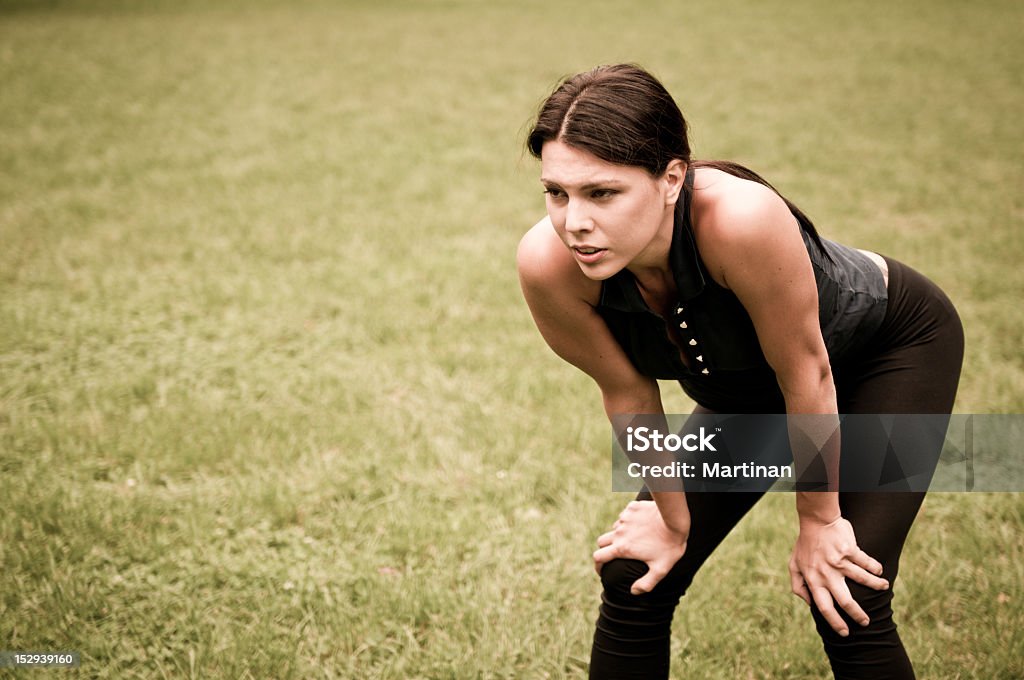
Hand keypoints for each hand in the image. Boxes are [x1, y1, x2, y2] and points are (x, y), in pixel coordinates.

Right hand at [593, 500, 688, 594]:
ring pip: (615, 528)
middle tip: (617, 554)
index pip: (599, 557)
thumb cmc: (670, 545)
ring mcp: (625, 518)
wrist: (675, 519)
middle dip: (606, 549)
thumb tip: (634, 591)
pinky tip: (642, 524)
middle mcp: (619, 532)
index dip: (598, 565)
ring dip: (620, 534)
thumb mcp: (660, 569)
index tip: (602, 570)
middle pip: (602, 541)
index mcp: (622, 548)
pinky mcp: (632, 508)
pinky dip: (629, 521)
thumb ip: (646, 584)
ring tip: (634, 538)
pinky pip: (625, 516)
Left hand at [789, 515, 888, 635]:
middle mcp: (827, 574)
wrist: (816, 520)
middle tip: (866, 622)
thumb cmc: (805, 544)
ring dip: (876, 586)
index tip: (845, 632)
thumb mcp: (794, 565)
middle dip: (858, 615)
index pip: (824, 607)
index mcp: (813, 579)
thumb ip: (798, 585)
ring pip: (863, 580)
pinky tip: (879, 572)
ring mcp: (839, 562)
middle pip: (845, 601)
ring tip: (883, 588)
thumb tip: (809, 603)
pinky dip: (875, 568)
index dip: (835, 622)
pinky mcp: (850, 550)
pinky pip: (867, 563)